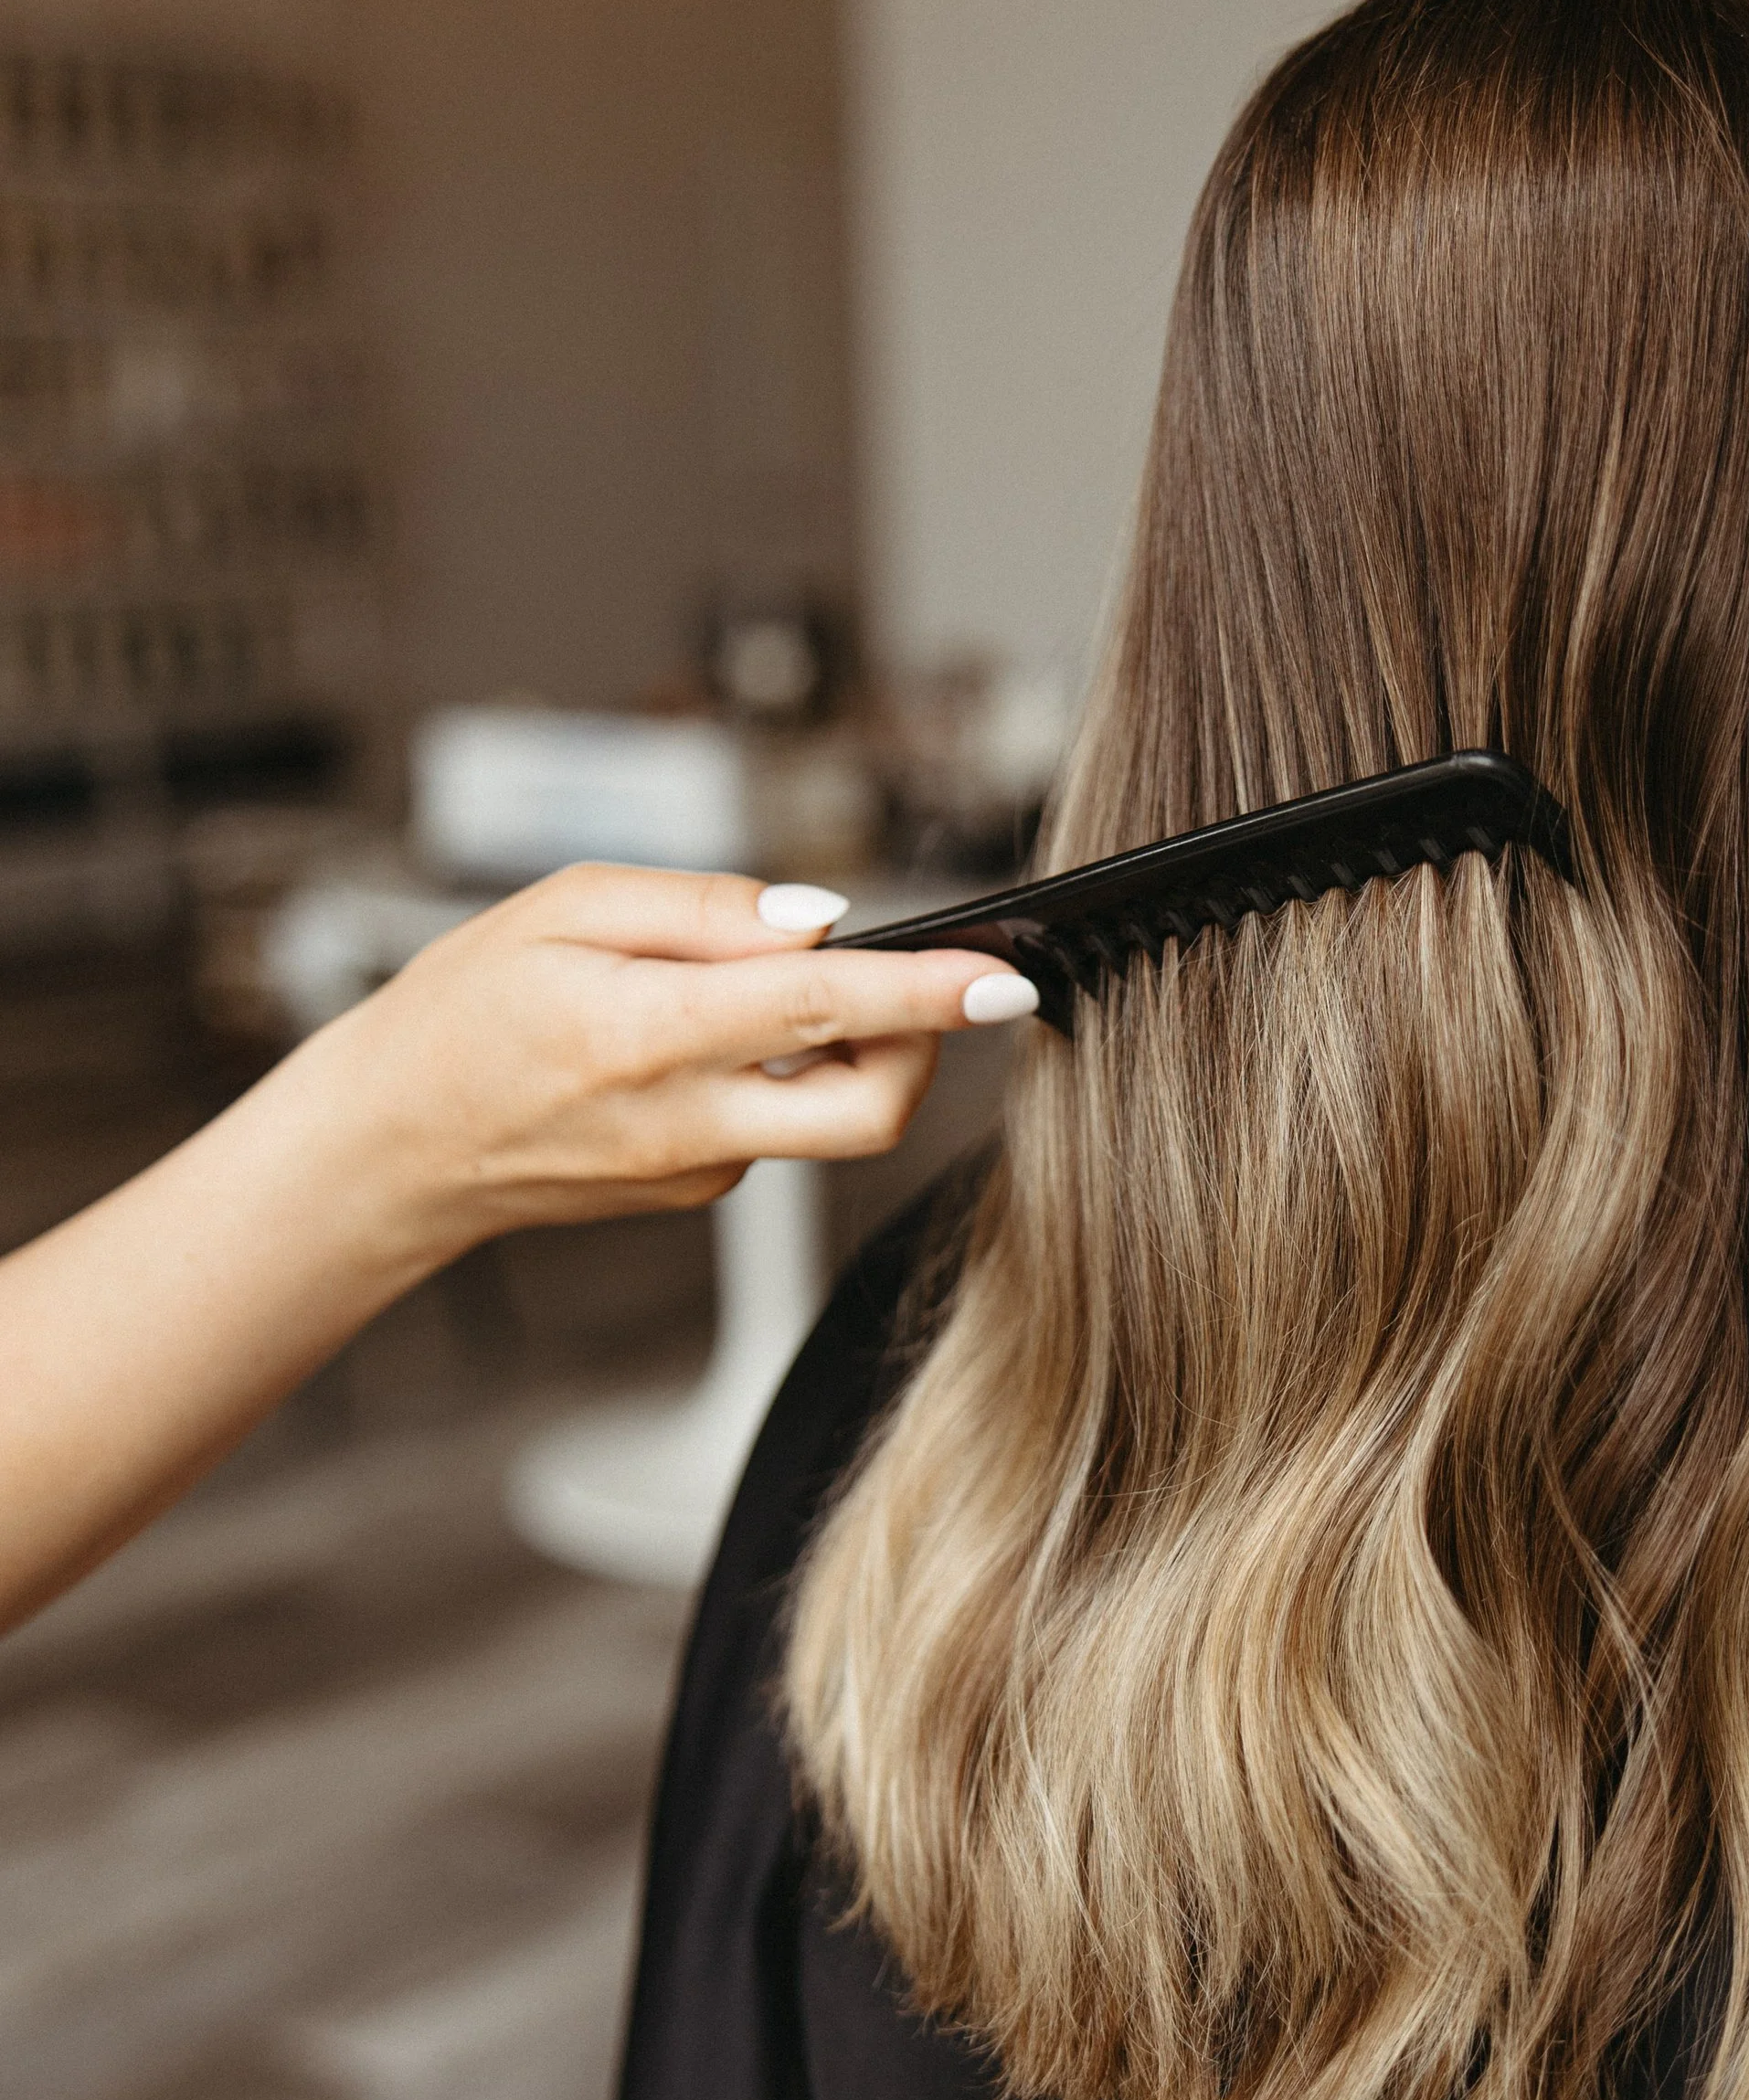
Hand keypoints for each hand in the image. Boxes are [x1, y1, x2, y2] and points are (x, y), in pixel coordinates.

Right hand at [279, 862, 1037, 1270]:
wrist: (390, 1147)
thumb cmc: (464, 1008)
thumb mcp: (561, 908)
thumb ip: (701, 908)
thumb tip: (819, 918)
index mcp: (645, 1033)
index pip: (822, 1009)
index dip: (927, 993)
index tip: (1006, 976)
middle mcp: (683, 1120)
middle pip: (869, 1109)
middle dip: (926, 1049)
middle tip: (923, 982)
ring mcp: (696, 1172)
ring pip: (828, 1118)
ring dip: (844, 1051)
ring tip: (761, 988)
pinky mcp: (696, 1192)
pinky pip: (776, 1126)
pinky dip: (777, 1074)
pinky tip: (702, 1040)